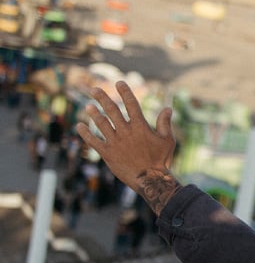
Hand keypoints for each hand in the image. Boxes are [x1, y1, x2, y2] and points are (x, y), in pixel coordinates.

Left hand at [75, 81, 180, 213]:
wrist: (149, 180)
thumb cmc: (161, 160)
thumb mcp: (167, 140)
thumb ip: (165, 123)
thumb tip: (168, 108)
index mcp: (140, 126)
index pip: (131, 104)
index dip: (125, 92)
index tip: (119, 83)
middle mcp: (126, 131)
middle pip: (112, 110)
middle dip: (102, 98)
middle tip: (94, 89)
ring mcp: (115, 142)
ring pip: (101, 123)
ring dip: (93, 113)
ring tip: (88, 106)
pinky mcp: (107, 153)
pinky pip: (93, 141)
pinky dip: (85, 133)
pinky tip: (79, 126)